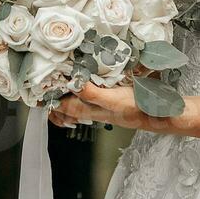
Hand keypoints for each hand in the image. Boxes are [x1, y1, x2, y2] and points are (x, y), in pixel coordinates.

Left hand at [49, 82, 177, 133]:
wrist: (162, 113)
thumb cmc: (138, 108)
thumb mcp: (114, 100)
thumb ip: (93, 94)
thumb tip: (73, 86)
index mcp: (93, 110)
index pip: (65, 109)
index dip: (50, 103)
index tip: (37, 96)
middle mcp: (97, 110)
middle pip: (70, 110)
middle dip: (56, 104)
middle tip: (46, 93)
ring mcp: (107, 106)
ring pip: (82, 106)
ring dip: (69, 100)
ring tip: (61, 91)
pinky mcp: (116, 100)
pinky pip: (95, 99)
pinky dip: (86, 93)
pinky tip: (90, 85)